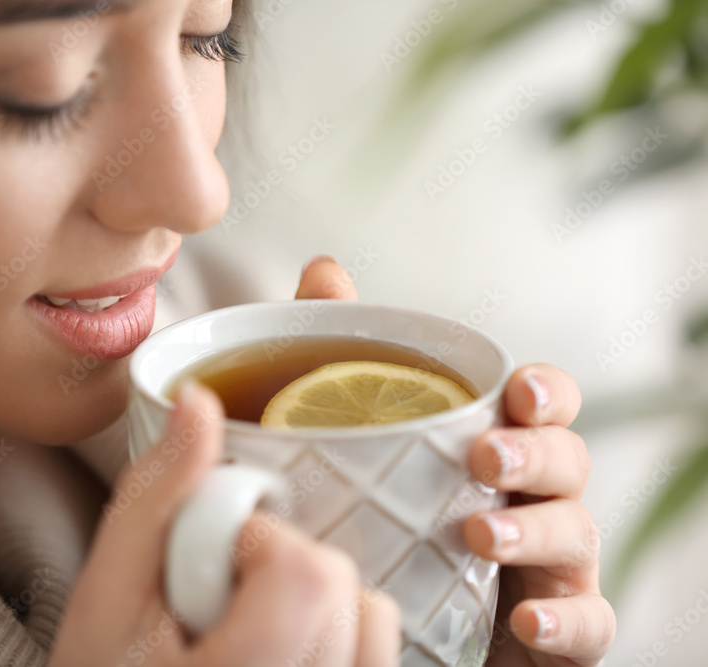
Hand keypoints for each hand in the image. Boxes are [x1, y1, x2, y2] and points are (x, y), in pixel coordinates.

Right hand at [49, 381, 400, 666]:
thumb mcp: (107, 589)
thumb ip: (153, 494)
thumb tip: (197, 403)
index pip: (307, 575)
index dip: (257, 541)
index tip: (209, 563)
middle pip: (341, 585)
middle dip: (280, 566)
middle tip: (219, 598)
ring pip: (374, 613)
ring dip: (315, 596)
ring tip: (251, 625)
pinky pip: (380, 644)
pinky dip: (340, 625)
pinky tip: (281, 639)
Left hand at [295, 255, 614, 665]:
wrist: (380, 628)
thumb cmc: (387, 523)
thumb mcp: (355, 438)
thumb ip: (345, 355)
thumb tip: (324, 272)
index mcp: (495, 448)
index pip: (545, 406)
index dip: (545, 392)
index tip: (514, 392)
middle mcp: (532, 499)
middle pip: (569, 460)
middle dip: (537, 454)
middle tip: (484, 460)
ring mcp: (549, 565)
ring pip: (578, 535)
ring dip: (536, 531)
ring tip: (477, 535)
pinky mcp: (555, 632)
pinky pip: (588, 624)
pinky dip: (566, 621)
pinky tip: (525, 620)